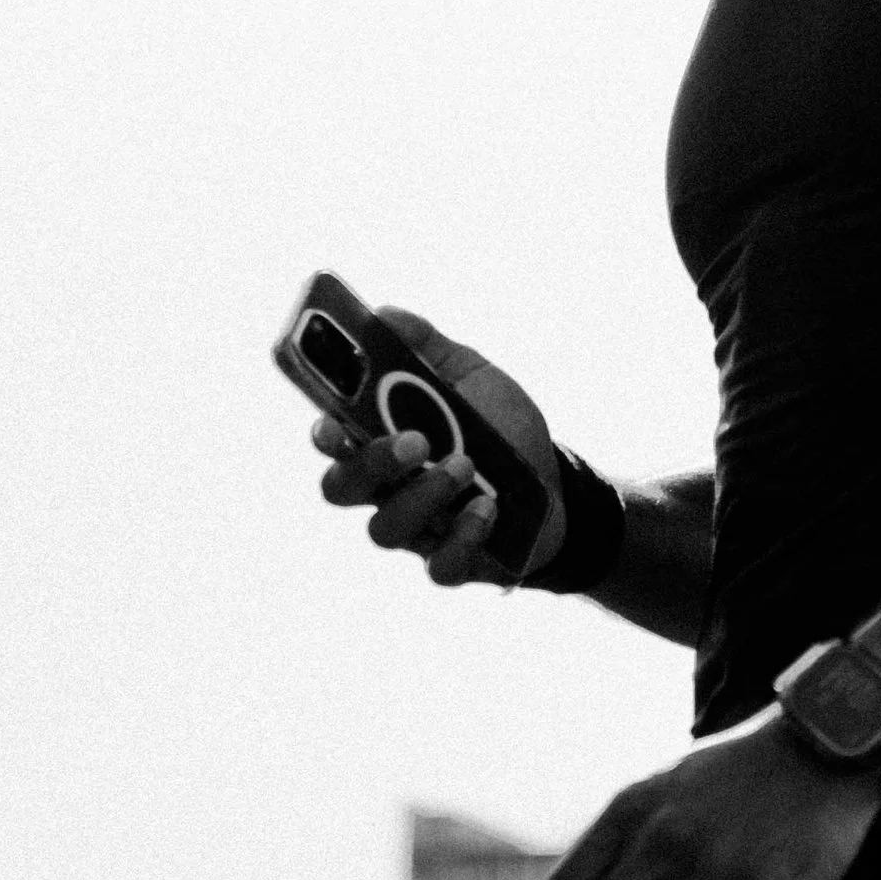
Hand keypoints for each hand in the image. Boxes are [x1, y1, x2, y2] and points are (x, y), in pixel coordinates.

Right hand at [310, 306, 563, 587]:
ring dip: (424, 495)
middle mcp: (388, 489)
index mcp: (383, 441)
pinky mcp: (453, 561)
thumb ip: (427, 348)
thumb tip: (384, 314)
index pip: (334, 443)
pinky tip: (488, 509)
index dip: (325, 434)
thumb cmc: (499, 427)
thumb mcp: (471, 376)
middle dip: (372, 464)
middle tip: (416, 440)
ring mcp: (418, 530)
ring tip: (466, 466)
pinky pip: (440, 566)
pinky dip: (463, 538)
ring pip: (386, 528)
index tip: (333, 422)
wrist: (555, 483)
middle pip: (344, 488)